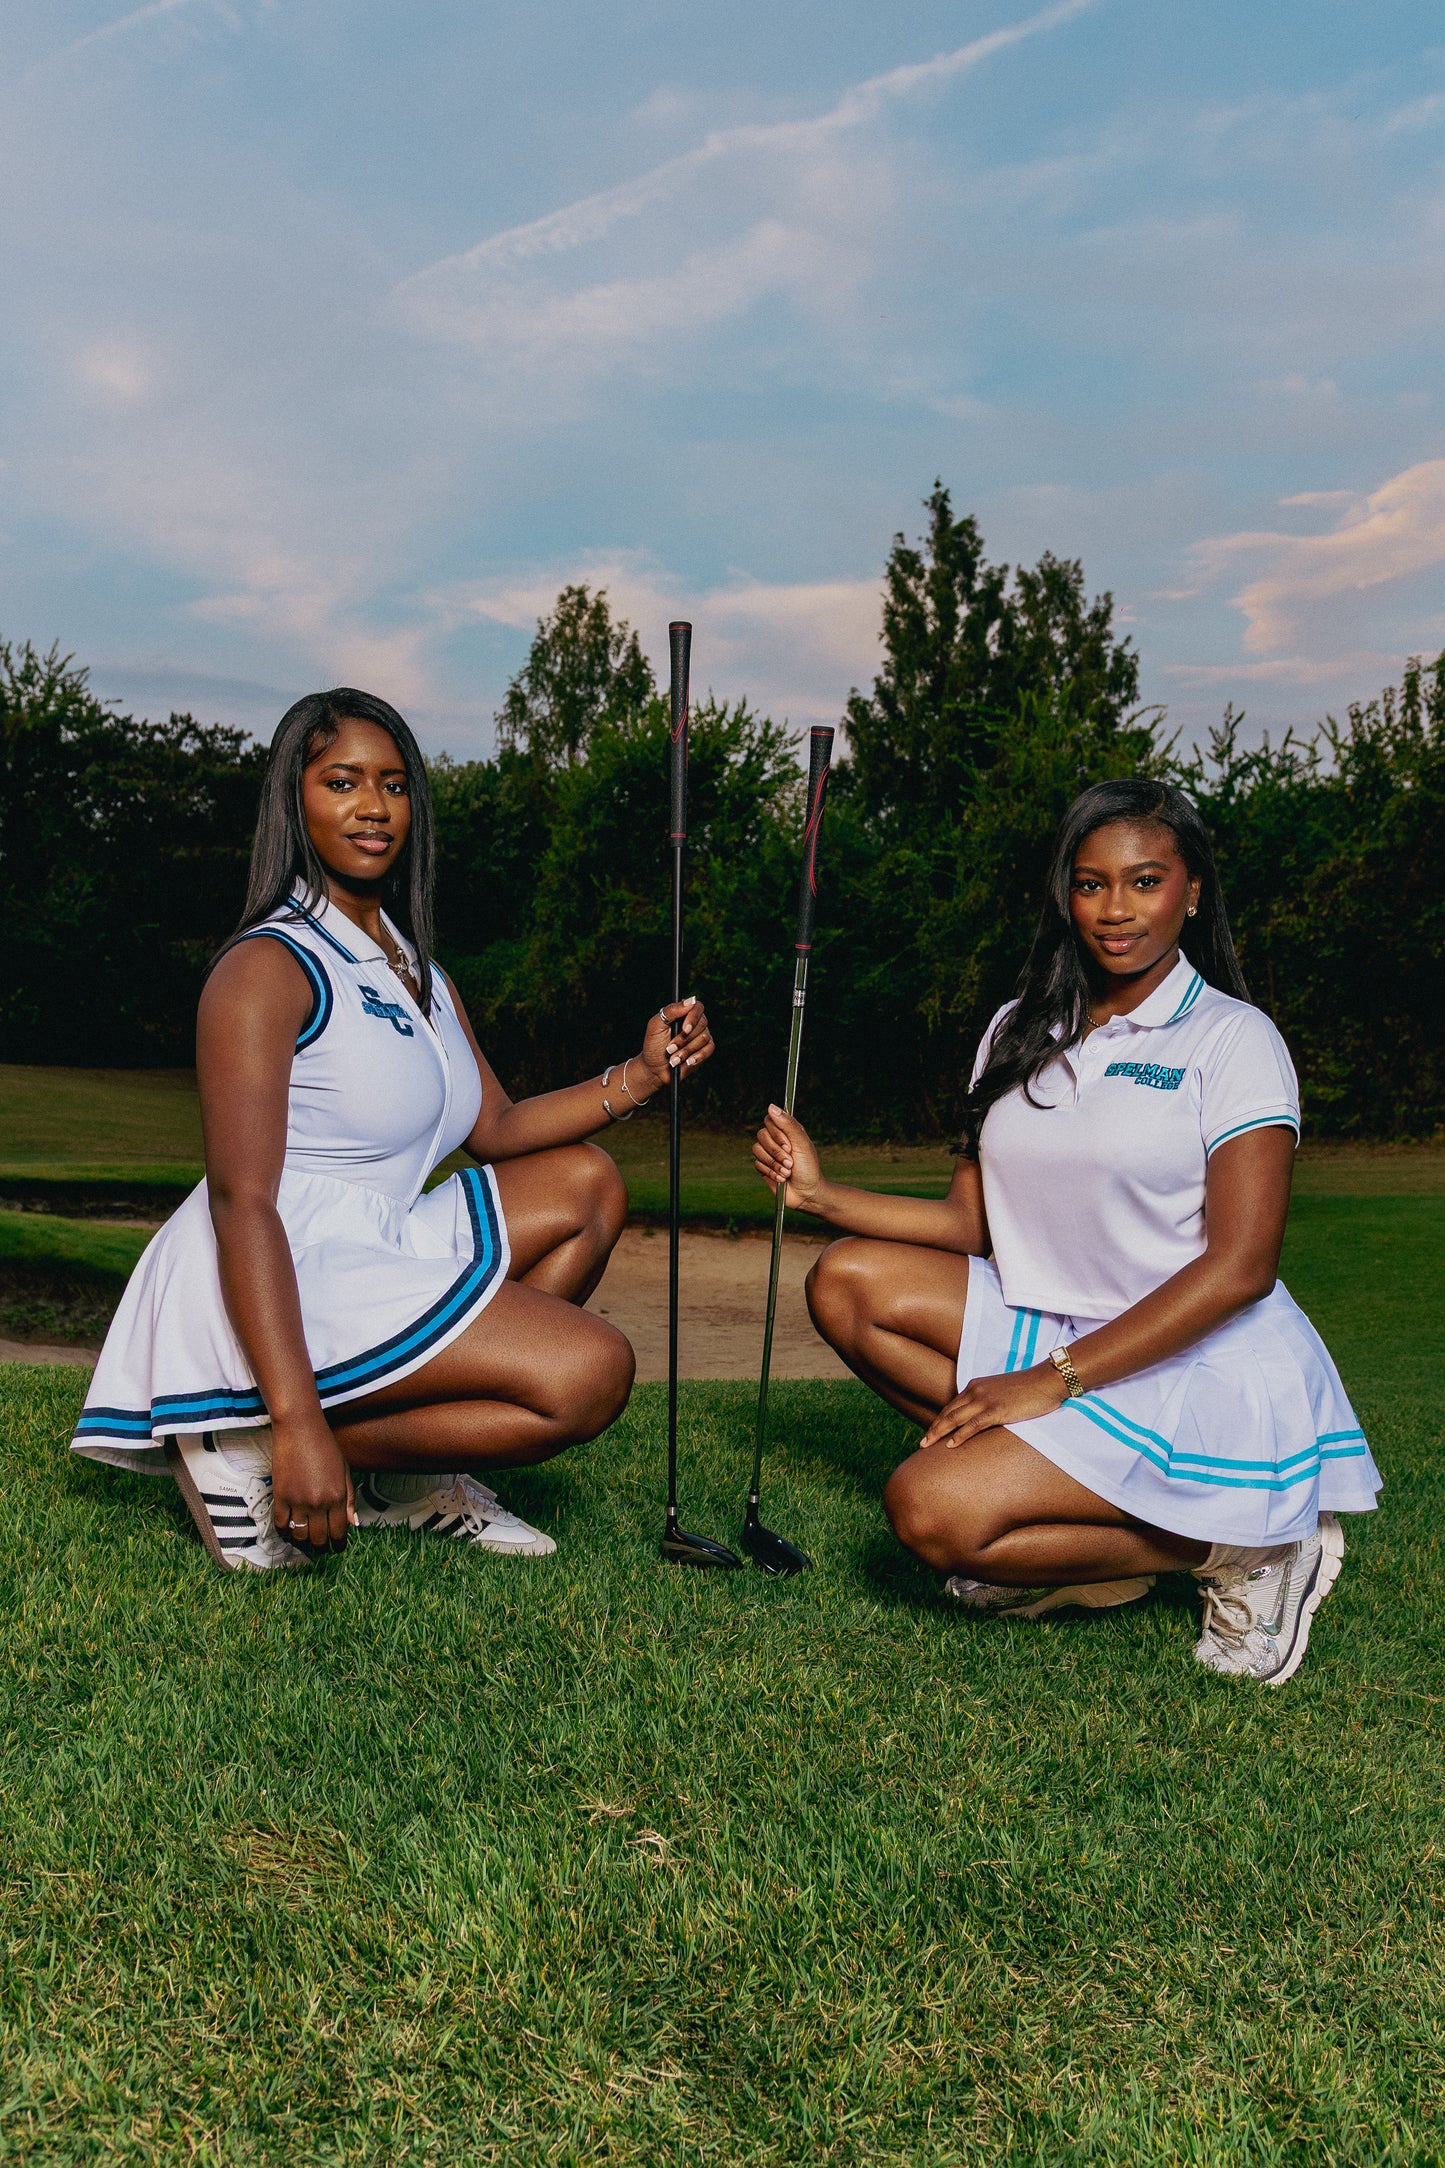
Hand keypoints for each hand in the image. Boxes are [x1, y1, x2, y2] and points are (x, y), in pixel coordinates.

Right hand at [270, 1412, 355, 1552]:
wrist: (300, 1430)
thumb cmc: (325, 1447)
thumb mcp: (345, 1471)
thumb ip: (349, 1499)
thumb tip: (353, 1523)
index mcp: (337, 1496)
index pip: (339, 1532)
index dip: (339, 1545)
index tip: (338, 1548)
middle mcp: (318, 1502)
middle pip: (319, 1538)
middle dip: (322, 1547)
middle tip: (322, 1548)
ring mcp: (298, 1501)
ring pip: (299, 1536)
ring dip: (303, 1542)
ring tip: (306, 1541)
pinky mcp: (280, 1496)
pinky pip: (281, 1525)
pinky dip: (285, 1532)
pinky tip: (289, 1531)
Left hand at [636, 996, 714, 1094]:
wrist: (655, 1069)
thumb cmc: (653, 1045)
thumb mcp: (656, 1026)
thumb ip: (671, 1011)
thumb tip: (691, 1000)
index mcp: (683, 1013)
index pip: (697, 1007)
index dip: (693, 1018)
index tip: (685, 1029)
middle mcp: (695, 1023)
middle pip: (702, 1024)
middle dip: (684, 1039)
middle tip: (670, 1048)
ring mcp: (701, 1036)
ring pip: (704, 1038)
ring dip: (686, 1051)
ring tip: (673, 1059)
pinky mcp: (705, 1050)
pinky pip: (708, 1050)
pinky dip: (697, 1057)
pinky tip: (687, 1062)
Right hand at [752, 1105, 823, 1212]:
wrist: (807, 1193)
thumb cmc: (809, 1168)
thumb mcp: (802, 1144)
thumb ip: (788, 1125)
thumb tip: (771, 1106)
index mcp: (787, 1131)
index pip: (770, 1120)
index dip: (777, 1133)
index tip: (789, 1146)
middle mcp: (776, 1139)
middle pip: (761, 1135)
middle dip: (776, 1152)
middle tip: (791, 1162)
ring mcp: (768, 1153)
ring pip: (757, 1149)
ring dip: (774, 1164)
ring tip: (787, 1172)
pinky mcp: (763, 1166)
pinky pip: (757, 1164)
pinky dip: (770, 1172)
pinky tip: (782, 1178)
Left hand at [919, 1362, 1065, 1450]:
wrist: (1047, 1380)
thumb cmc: (1028, 1388)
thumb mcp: (1002, 1392)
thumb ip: (988, 1401)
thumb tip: (982, 1418)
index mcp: (976, 1386)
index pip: (952, 1405)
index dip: (939, 1420)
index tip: (931, 1433)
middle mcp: (976, 1391)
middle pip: (948, 1412)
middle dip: (933, 1428)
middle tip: (921, 1443)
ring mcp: (985, 1400)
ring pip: (954, 1419)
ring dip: (938, 1433)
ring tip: (927, 1446)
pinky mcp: (997, 1411)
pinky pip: (973, 1426)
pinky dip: (959, 1436)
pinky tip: (950, 1445)